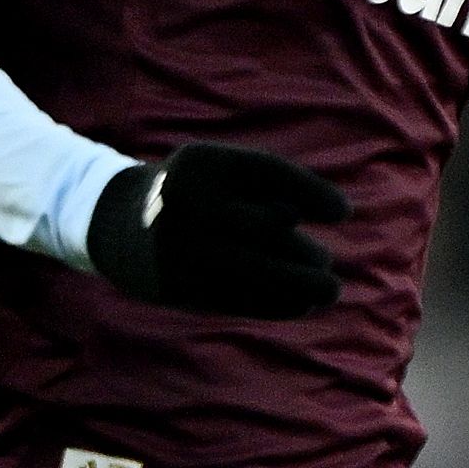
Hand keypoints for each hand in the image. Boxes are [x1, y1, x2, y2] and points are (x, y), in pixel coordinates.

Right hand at [89, 142, 343, 318]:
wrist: (124, 228)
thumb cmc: (197, 196)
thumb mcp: (223, 175)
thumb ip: (272, 187)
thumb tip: (337, 211)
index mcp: (201, 162)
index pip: (268, 173)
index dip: (311, 192)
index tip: (343, 212)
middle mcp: (188, 201)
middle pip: (267, 226)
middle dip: (305, 253)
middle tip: (328, 266)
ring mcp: (180, 245)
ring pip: (256, 268)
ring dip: (300, 283)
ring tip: (328, 289)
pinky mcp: (176, 283)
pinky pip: (236, 296)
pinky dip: (275, 303)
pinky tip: (301, 305)